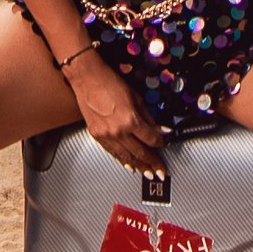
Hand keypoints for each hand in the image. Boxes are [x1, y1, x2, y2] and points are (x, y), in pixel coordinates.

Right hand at [70, 54, 165, 174]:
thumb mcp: (136, 97)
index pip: (151, 139)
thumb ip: (148, 117)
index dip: (161, 143)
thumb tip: (160, 129)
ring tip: (147, 173)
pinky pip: (113, 153)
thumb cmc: (109, 82)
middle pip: (141, 152)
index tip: (165, 144)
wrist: (87, 78)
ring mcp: (106, 135)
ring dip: (139, 166)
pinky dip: (122, 160)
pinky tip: (129, 165)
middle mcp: (119, 131)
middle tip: (160, 171)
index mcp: (131, 120)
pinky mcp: (97, 136)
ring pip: (127, 157)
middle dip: (153, 163)